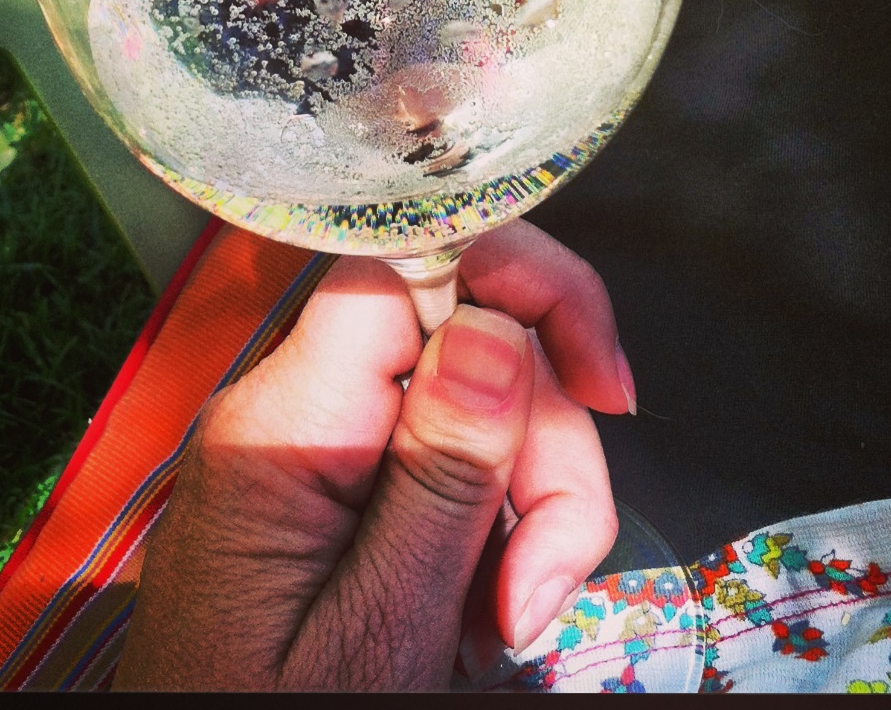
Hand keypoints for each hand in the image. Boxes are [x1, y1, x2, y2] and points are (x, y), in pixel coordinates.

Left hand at [113, 220, 632, 691]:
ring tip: (511, 617)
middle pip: (471, 338)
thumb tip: (496, 325)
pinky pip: (449, 455)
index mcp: (289, 420)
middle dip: (543, 446)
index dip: (526, 287)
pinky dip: (497, 522)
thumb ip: (439, 476)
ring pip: (480, 399)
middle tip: (540, 584)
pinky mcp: (339, 479)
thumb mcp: (379, 630)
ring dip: (531, 500)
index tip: (602, 389)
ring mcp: (319, 440)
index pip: (415, 259)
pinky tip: (485, 606)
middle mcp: (298, 405)